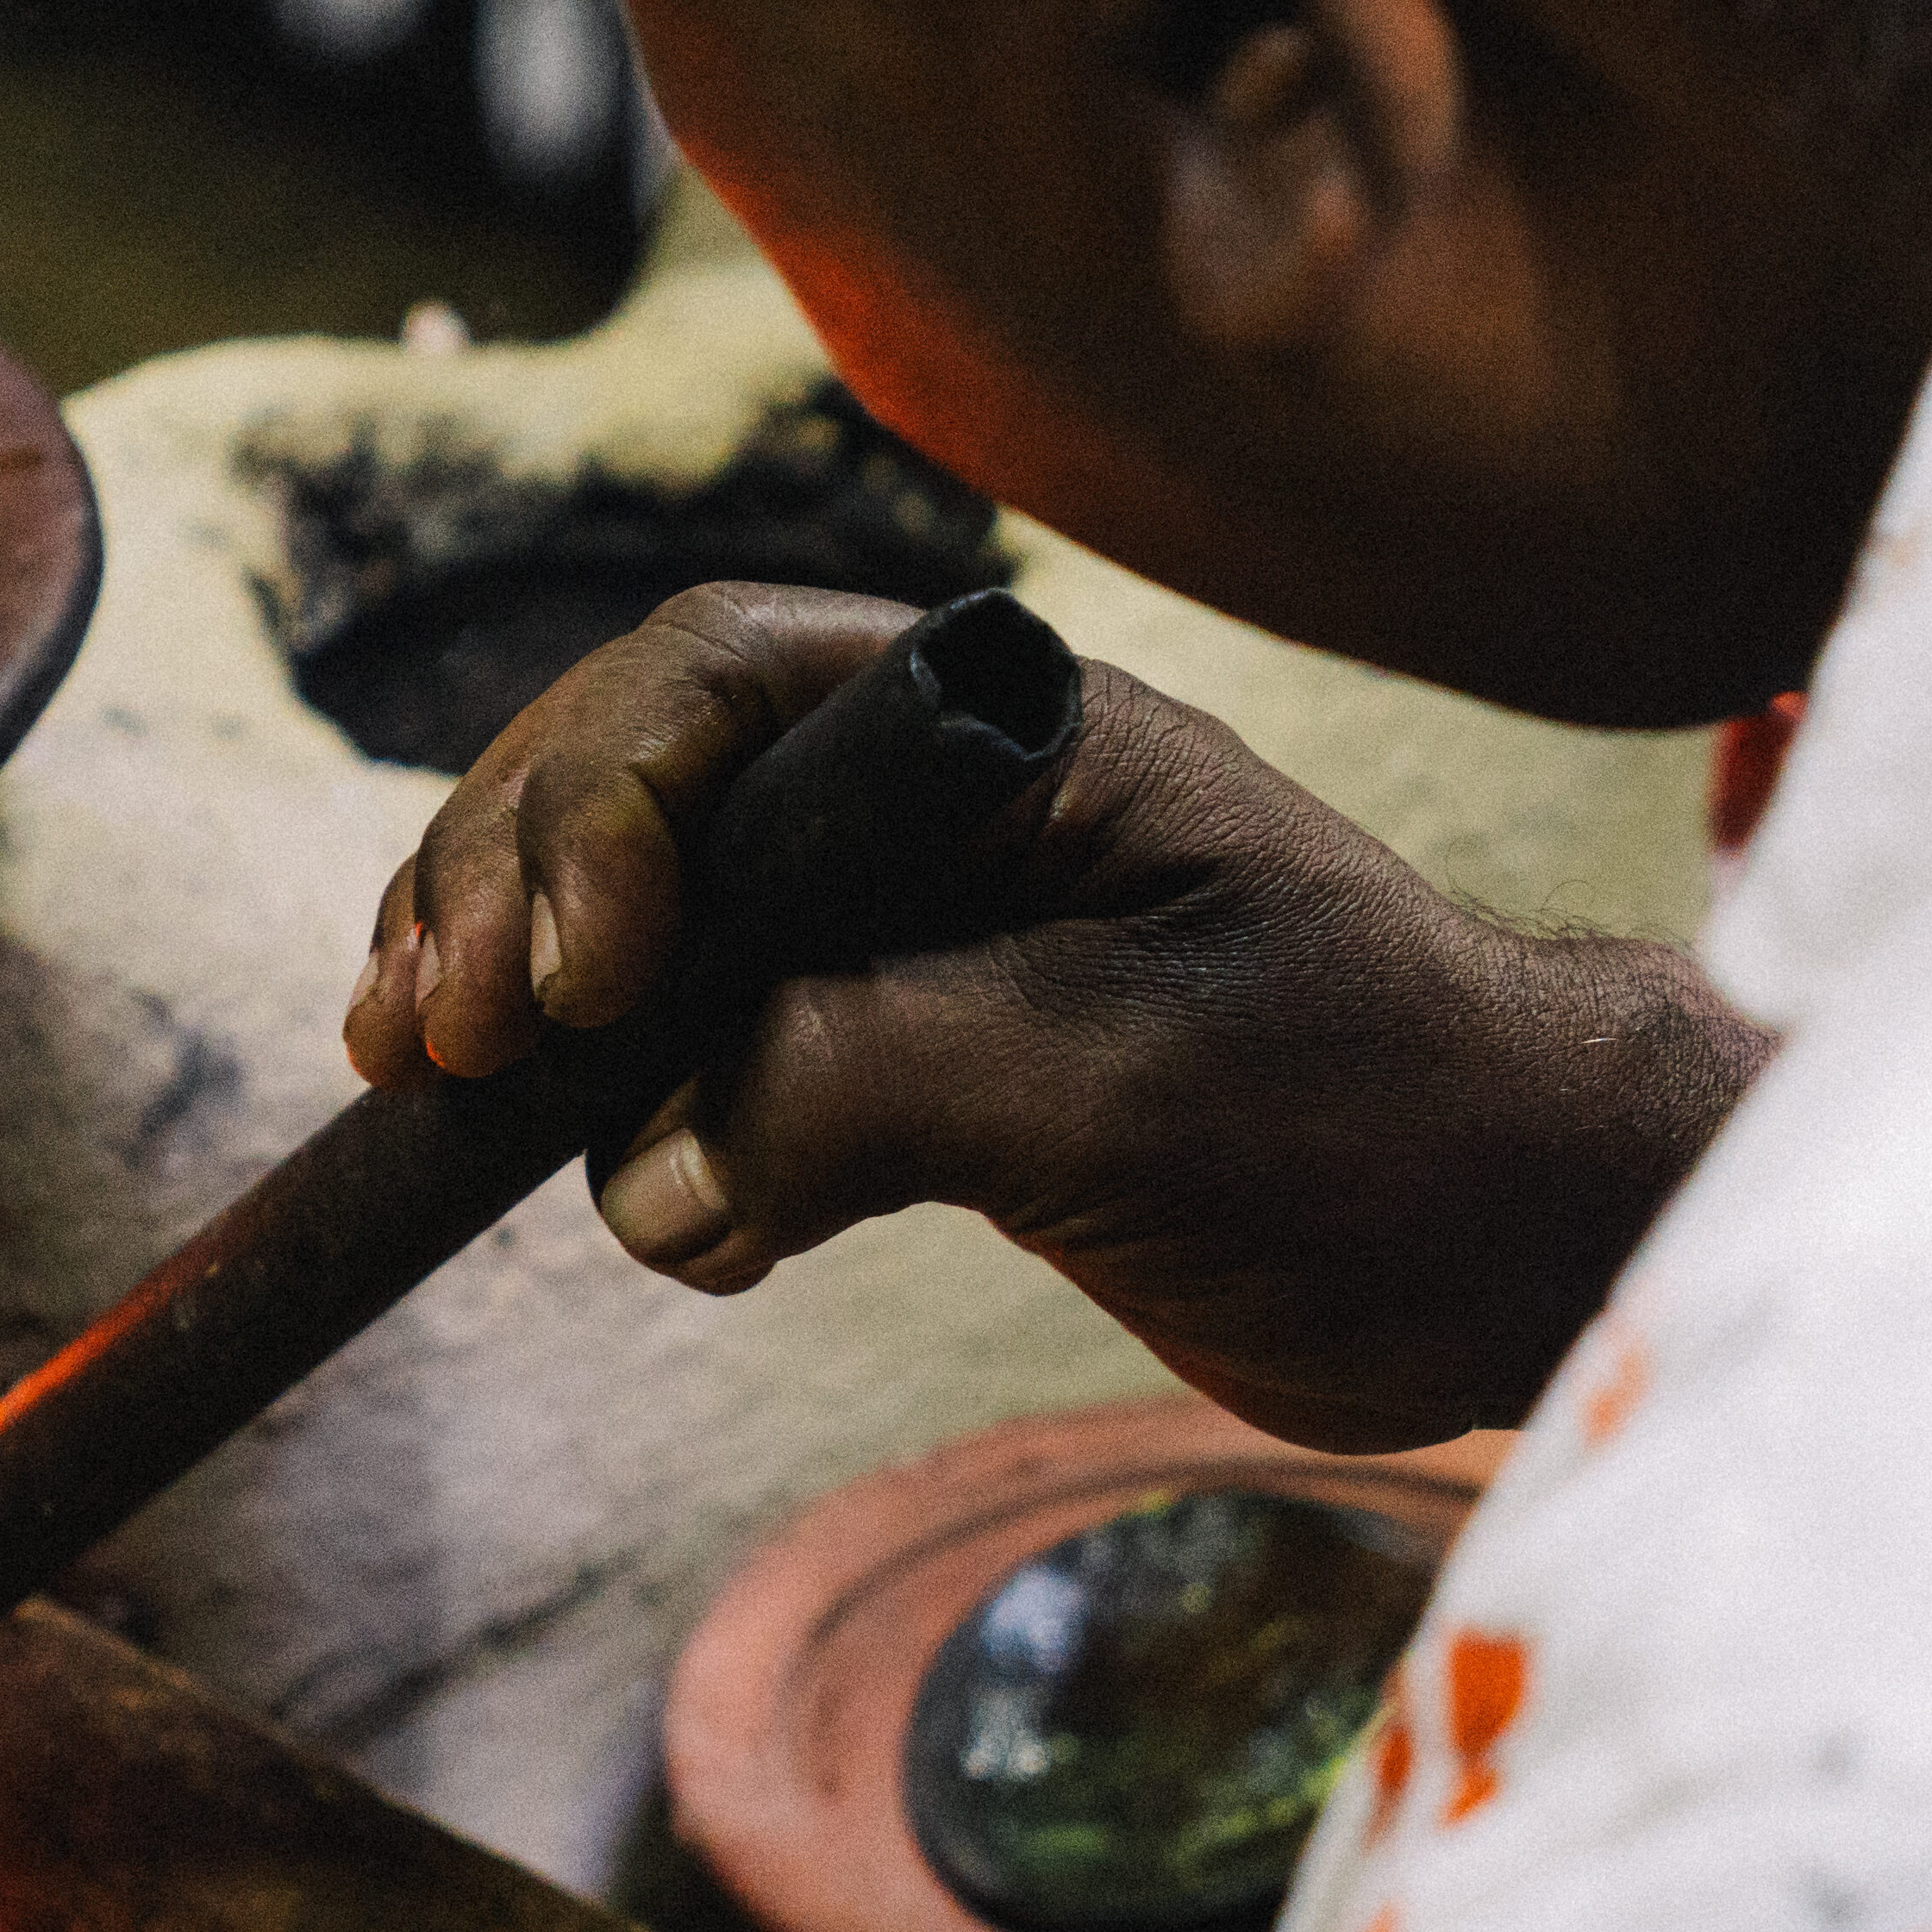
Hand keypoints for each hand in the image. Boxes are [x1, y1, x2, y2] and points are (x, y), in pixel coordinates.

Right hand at [343, 585, 1769, 1450]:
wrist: (1510, 1244)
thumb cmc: (1387, 1118)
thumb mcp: (1132, 1083)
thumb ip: (879, 1087)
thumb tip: (647, 1171)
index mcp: (1001, 730)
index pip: (719, 688)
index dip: (596, 811)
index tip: (571, 985)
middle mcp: (931, 803)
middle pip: (634, 774)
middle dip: (507, 883)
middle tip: (433, 1038)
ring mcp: (903, 927)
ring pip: (637, 902)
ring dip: (510, 972)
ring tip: (421, 1072)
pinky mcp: (895, 1063)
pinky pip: (690, 1042)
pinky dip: (593, 1092)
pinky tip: (549, 1153)